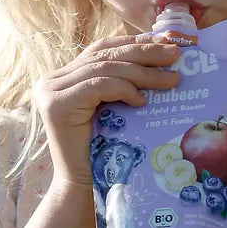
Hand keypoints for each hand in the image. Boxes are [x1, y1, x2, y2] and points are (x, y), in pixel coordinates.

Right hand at [33, 35, 180, 187]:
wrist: (83, 187)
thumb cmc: (104, 151)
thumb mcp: (115, 107)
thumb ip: (124, 81)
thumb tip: (163, 52)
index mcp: (64, 76)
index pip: (102, 49)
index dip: (134, 42)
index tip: (167, 40)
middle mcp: (52, 80)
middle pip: (105, 55)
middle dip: (144, 52)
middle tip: (176, 53)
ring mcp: (50, 91)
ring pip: (105, 69)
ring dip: (143, 72)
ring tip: (172, 79)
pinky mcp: (56, 105)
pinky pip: (98, 85)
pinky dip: (124, 89)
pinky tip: (142, 101)